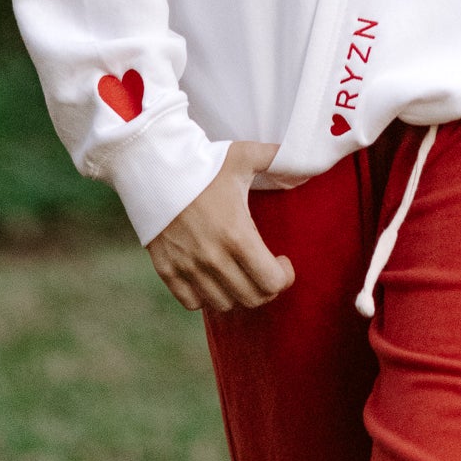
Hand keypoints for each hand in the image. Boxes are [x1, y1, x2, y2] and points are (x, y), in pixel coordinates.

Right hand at [147, 141, 295, 313]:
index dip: (285, 276)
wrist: (153, 166)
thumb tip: (307, 158)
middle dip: (265, 287)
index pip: (272, 282)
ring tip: (239, 273)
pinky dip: (205, 297)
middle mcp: (213, 258)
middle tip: (264, 268)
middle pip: (252, 298)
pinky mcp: (167, 270)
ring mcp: (188, 267)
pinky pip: (192, 303)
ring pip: (224, 304)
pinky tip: (211, 277)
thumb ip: (279, 158)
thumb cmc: (203, 162)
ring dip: (237, 293)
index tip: (282, 261)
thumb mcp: (244, 156)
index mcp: (237, 235)